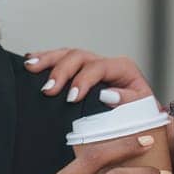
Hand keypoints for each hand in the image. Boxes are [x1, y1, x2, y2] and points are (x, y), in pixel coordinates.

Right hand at [24, 48, 154, 106]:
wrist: (141, 119)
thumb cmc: (140, 115)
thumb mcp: (140, 109)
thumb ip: (127, 100)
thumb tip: (108, 94)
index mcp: (122, 68)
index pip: (98, 67)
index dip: (83, 80)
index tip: (72, 97)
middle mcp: (105, 63)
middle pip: (79, 56)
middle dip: (61, 70)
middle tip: (49, 88)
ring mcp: (92, 65)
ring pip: (67, 54)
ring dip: (47, 60)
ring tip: (31, 66)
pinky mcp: (81, 72)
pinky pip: (61, 60)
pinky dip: (46, 60)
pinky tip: (32, 60)